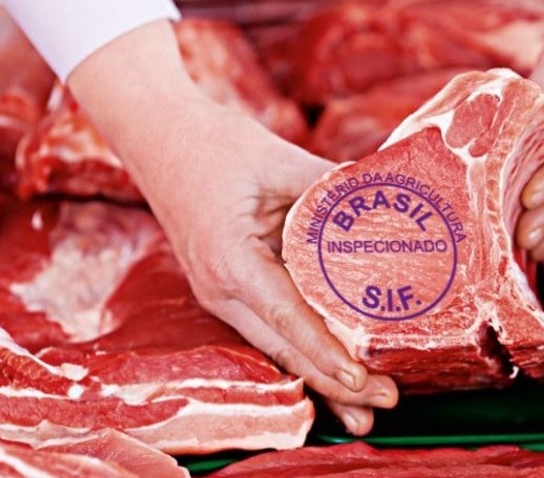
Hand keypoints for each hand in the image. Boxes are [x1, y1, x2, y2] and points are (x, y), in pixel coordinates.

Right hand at [166, 108, 398, 435]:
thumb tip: (385, 206)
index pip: (286, 317)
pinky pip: (270, 329)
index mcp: (229, 260)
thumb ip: (330, 188)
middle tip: (385, 399)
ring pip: (276, 347)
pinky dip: (302, 352)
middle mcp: (220, 289)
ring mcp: (220, 294)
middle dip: (333, 383)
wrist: (158, 136)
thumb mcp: (278, 160)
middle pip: (283, 348)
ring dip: (318, 377)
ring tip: (365, 407)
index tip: (359, 377)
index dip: (324, 350)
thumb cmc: (213, 144)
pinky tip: (330, 374)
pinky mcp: (229, 289)